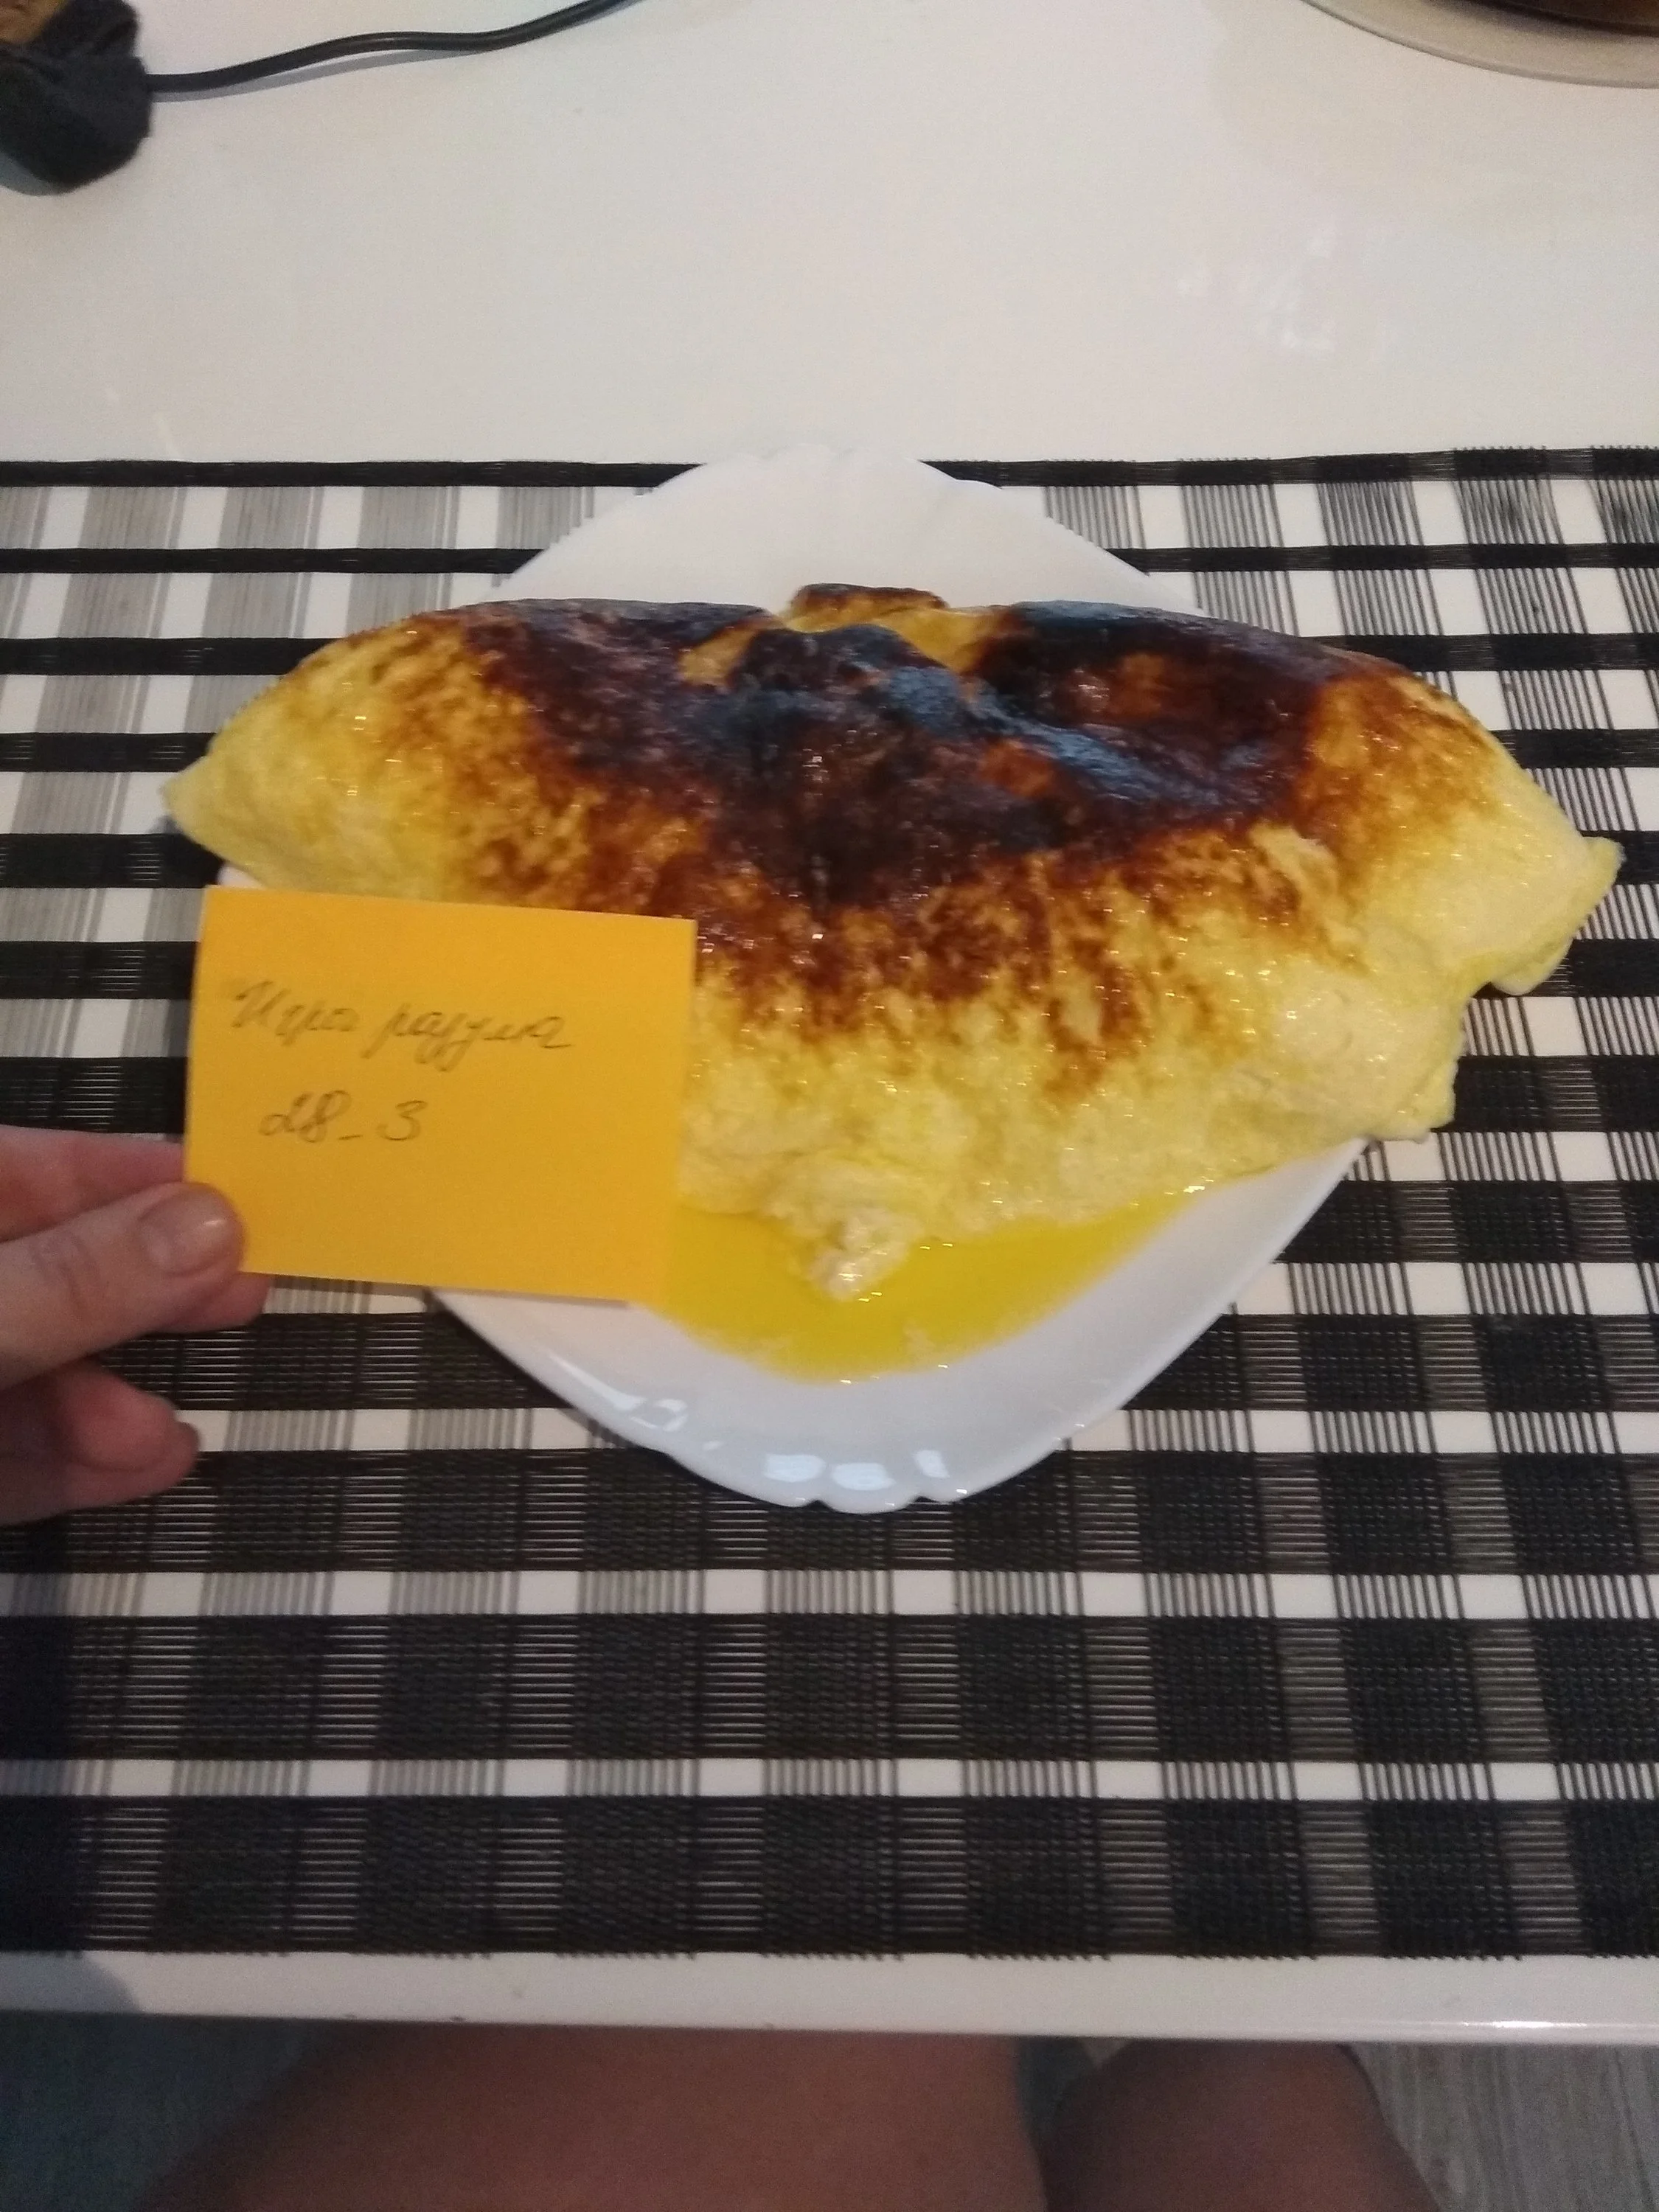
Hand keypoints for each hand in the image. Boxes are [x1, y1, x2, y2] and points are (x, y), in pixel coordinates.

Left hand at [0, 1128, 268, 1525]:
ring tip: (175, 1428)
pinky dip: (71, 1462)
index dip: (118, 1172)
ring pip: (28, 1373)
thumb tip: (215, 1221)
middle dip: (139, 1288)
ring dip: (107, 1402)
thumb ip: (74, 1281)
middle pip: (40, 1271)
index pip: (18, 1169)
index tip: (228, 1183)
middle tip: (246, 1289)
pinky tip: (148, 1466)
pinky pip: (5, 1452)